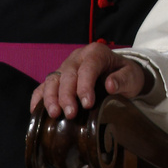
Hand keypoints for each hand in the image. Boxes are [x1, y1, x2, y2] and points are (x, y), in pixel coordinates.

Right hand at [30, 43, 152, 119]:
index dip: (85, 85)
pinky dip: (38, 97)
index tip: (87, 104)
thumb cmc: (125, 74)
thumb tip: (110, 85)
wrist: (120, 74)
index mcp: (96, 53)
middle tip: (70, 114)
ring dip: (51, 97)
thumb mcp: (132, 76)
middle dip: (67, 95)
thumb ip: (123, 79)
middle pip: (67, 74)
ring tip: (54, 114)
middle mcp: (78, 57)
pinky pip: (43, 86)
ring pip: (52, 79)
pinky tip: (36, 111)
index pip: (88, 67)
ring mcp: (65, 67)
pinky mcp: (58, 78)